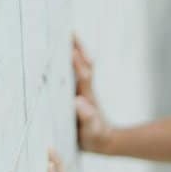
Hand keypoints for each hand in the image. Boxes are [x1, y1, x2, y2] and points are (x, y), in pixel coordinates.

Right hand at [73, 35, 112, 152]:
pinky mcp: (80, 91)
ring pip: (81, 65)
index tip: (72, 50)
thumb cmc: (96, 137)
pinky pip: (76, 71)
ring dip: (76, 50)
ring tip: (68, 33)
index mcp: (87, 97)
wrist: (105, 140)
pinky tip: (65, 50)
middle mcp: (86, 89)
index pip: (83, 76)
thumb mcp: (92, 131)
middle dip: (77, 49)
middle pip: (83, 65)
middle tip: (68, 31)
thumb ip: (88, 118)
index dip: (78, 64)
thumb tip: (79, 102)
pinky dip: (72, 58)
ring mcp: (83, 89)